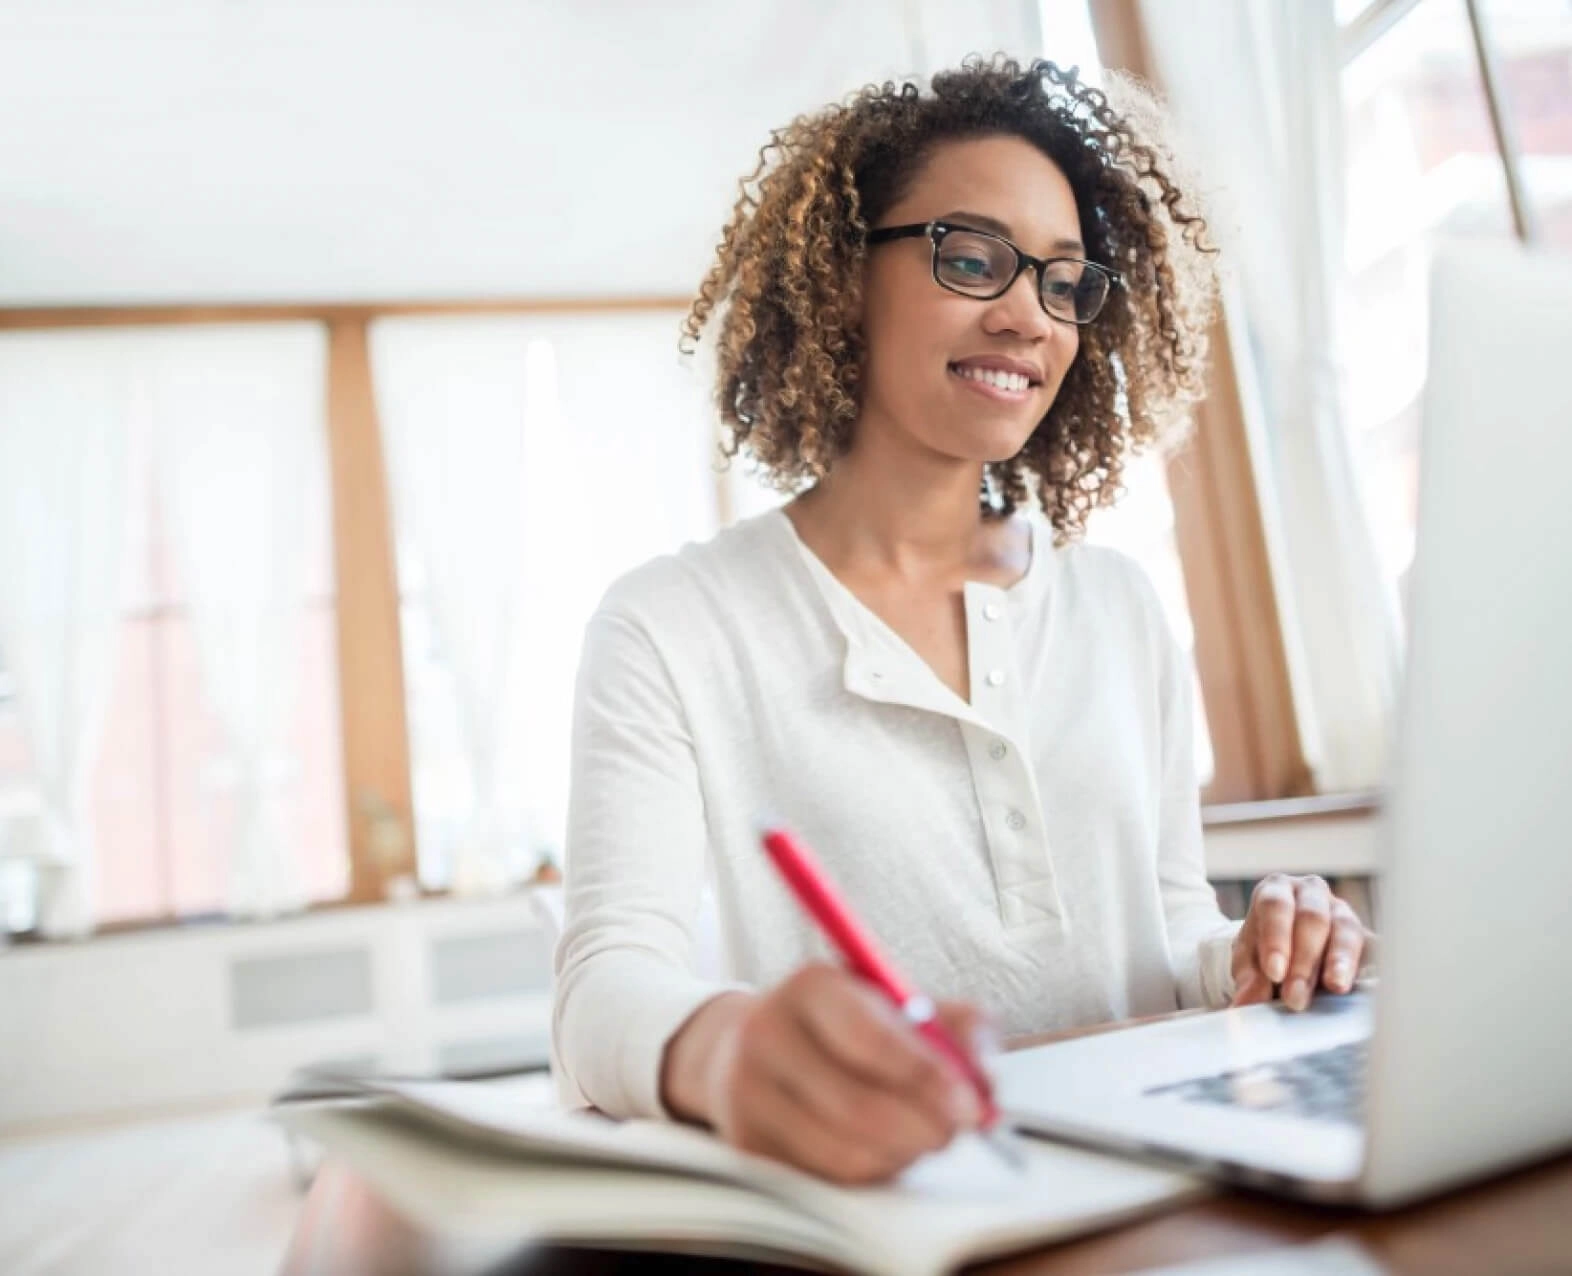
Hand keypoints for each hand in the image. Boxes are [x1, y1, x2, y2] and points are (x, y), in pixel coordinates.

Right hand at [661, 963, 992, 1183]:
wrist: (754, 1043)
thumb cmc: (847, 1023)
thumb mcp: (902, 1002)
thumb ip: (958, 1029)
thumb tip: (986, 1084)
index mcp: (812, 985)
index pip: (871, 1038)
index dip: (926, 1077)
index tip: (970, 1106)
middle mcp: (768, 1032)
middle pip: (857, 1105)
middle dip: (923, 1128)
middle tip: (956, 1131)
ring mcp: (748, 1091)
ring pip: (844, 1151)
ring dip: (900, 1154)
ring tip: (919, 1135)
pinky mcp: (746, 1142)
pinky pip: (825, 1177)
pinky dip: (870, 1171)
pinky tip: (882, 1148)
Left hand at [1230, 873, 1370, 1010]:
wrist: (1289, 949)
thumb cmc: (1266, 948)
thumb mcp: (1249, 960)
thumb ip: (1249, 978)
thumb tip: (1245, 1004)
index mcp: (1276, 889)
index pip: (1275, 906)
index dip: (1276, 938)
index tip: (1274, 973)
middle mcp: (1311, 893)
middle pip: (1312, 918)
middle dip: (1304, 960)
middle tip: (1296, 997)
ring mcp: (1342, 911)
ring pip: (1345, 929)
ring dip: (1340, 961)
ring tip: (1336, 987)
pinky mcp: (1366, 934)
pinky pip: (1372, 947)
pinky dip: (1368, 964)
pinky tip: (1367, 984)